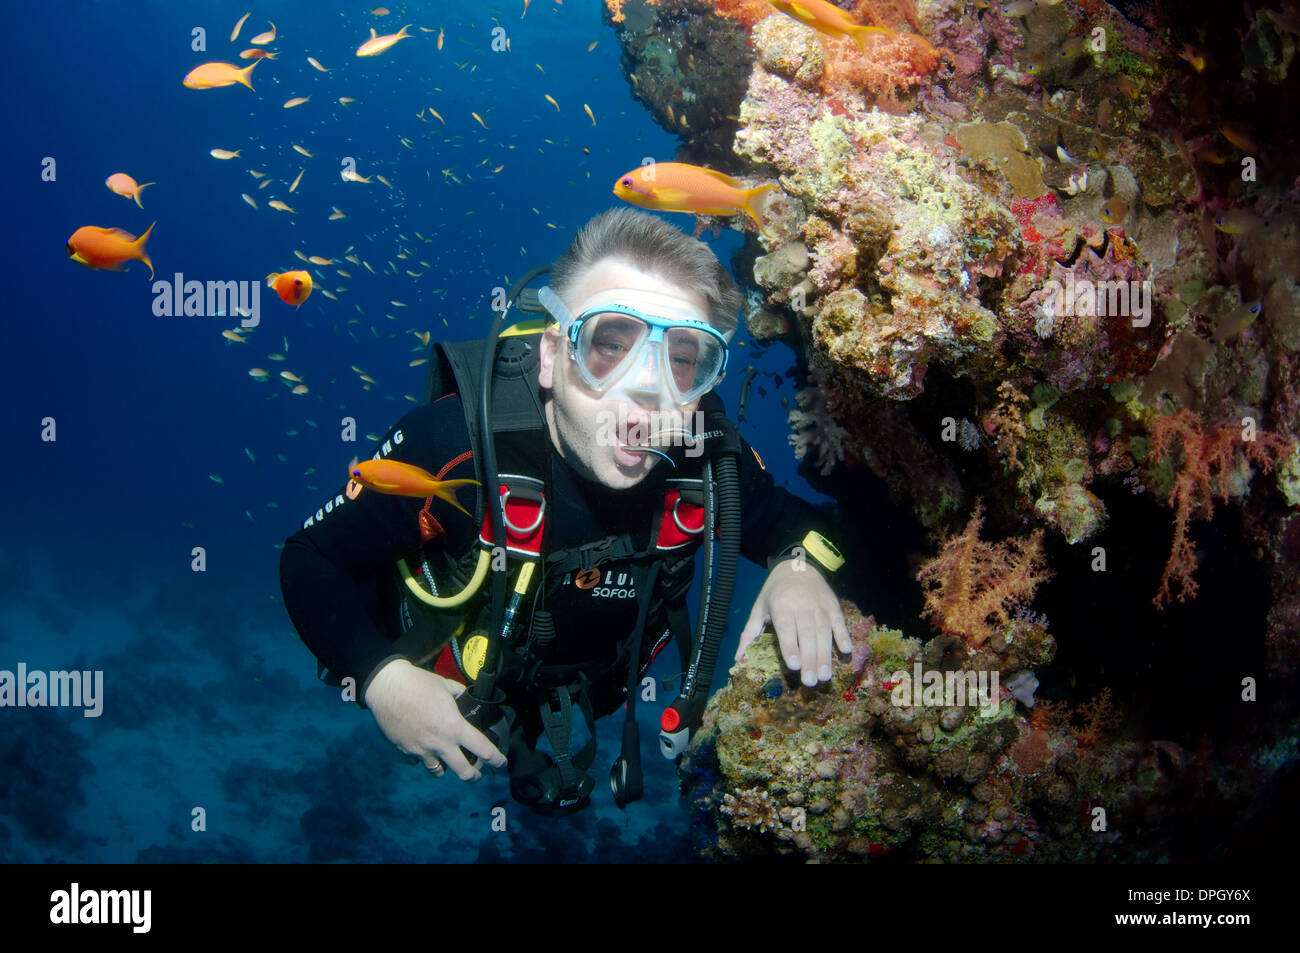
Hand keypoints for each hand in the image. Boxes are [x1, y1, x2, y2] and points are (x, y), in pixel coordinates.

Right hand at [364, 659, 507, 780]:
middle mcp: (440, 743)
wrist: (386, 687)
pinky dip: (424, 759)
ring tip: (449, 763)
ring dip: (447, 769)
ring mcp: (421, 750)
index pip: (483, 749)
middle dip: (474, 776)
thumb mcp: (446, 686)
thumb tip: (465, 698)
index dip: (496, 759)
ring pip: (438, 771)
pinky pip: (418, 762)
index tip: (501, 763)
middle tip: (477, 774)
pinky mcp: (406, 750)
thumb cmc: (418, 683)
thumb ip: (460, 695)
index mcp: (454, 727)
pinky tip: (425, 751)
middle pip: (463, 772)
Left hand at [735, 559, 850, 686]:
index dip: (790, 647)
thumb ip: (749, 633)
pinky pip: (839, 622)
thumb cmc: (775, 592)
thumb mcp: (759, 608)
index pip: (786, 629)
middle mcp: (802, 605)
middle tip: (810, 681)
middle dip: (809, 659)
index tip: (794, 666)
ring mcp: (820, 605)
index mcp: (781, 606)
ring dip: (825, 655)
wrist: (798, 566)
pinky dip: (844, 636)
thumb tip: (738, 658)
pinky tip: (846, 651)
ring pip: (824, 631)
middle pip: (807, 634)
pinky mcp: (833, 605)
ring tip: (825, 676)